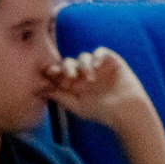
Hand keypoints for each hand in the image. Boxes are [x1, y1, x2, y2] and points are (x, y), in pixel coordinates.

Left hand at [38, 47, 153, 126]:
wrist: (125, 110)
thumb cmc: (101, 111)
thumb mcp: (76, 105)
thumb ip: (59, 96)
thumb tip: (39, 90)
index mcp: (74, 83)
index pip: (60, 72)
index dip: (54, 71)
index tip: (51, 75)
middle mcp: (84, 73)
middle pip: (69, 62)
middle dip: (66, 67)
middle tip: (69, 77)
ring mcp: (98, 66)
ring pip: (83, 56)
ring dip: (82, 65)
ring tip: (88, 79)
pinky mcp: (111, 60)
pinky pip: (100, 52)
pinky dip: (97, 57)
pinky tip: (97, 67)